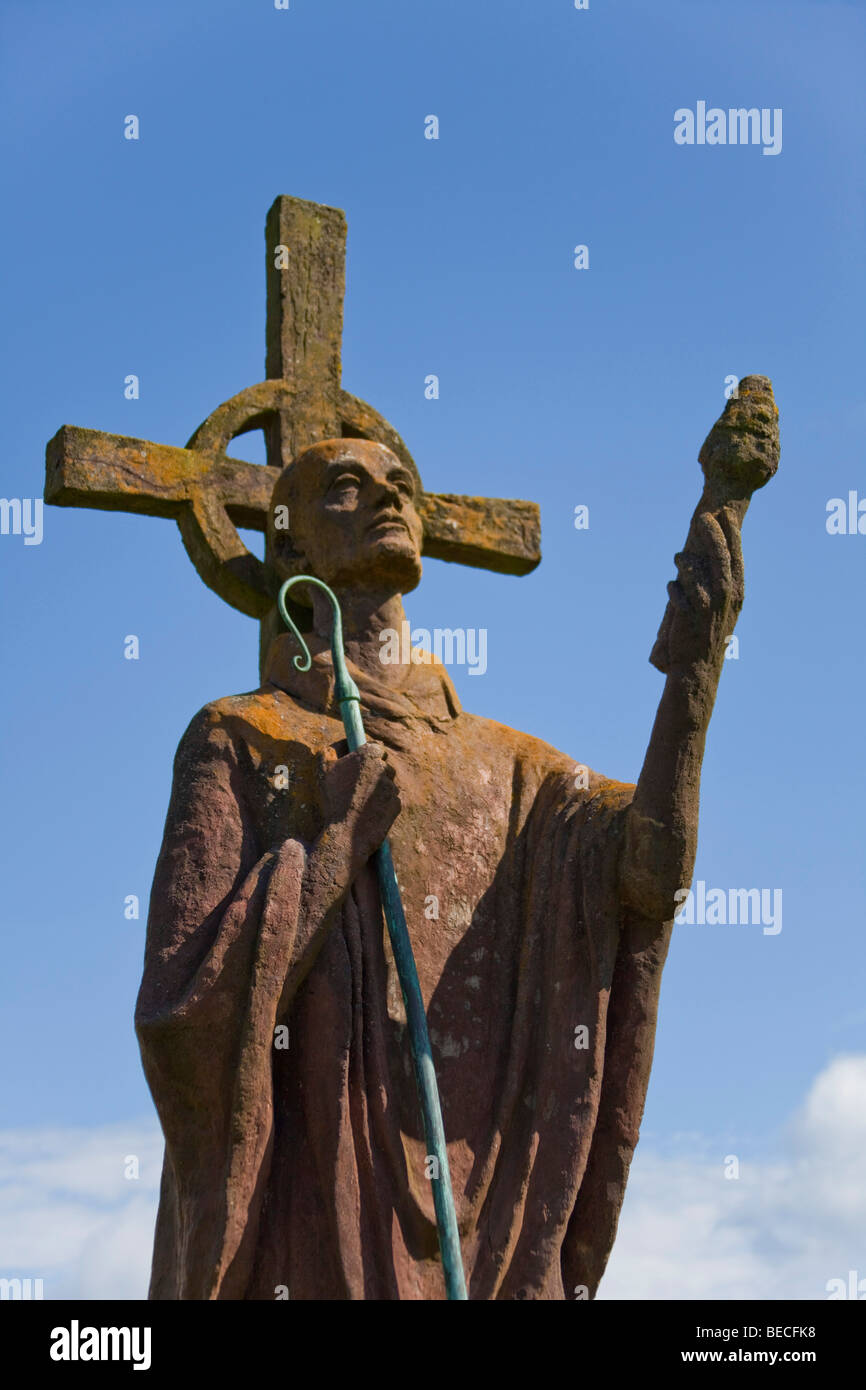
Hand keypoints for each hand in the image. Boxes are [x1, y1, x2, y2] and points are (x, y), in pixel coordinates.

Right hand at [316, 741, 401, 869]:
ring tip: (361, 802)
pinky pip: (391, 800)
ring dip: (378, 789)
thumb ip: (330, 749)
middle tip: (359, 785)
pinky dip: (383, 804)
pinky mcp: (397, 804)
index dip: (370, 755)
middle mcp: (385, 768)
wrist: (346, 834)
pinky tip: (368, 812)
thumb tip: (341, 742)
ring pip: (388, 783)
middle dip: (375, 772)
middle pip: (384, 765)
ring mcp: (393, 787)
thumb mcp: (323, 769)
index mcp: (369, 755)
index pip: (377, 747)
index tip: (362, 763)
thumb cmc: (333, 800)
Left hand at [661, 508, 743, 673]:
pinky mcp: (688, 616)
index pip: (736, 557)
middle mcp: (726, 597)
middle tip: (702, 516)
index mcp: (737, 593)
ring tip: (678, 556)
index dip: (731, 534)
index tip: (725, 513)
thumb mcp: (721, 607)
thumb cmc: (708, 633)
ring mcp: (708, 607)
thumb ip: (717, 582)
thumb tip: (702, 556)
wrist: (698, 666)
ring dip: (685, 561)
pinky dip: (673, 587)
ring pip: (697, 572)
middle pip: (720, 558)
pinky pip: (678, 592)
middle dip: (711, 534)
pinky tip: (672, 586)